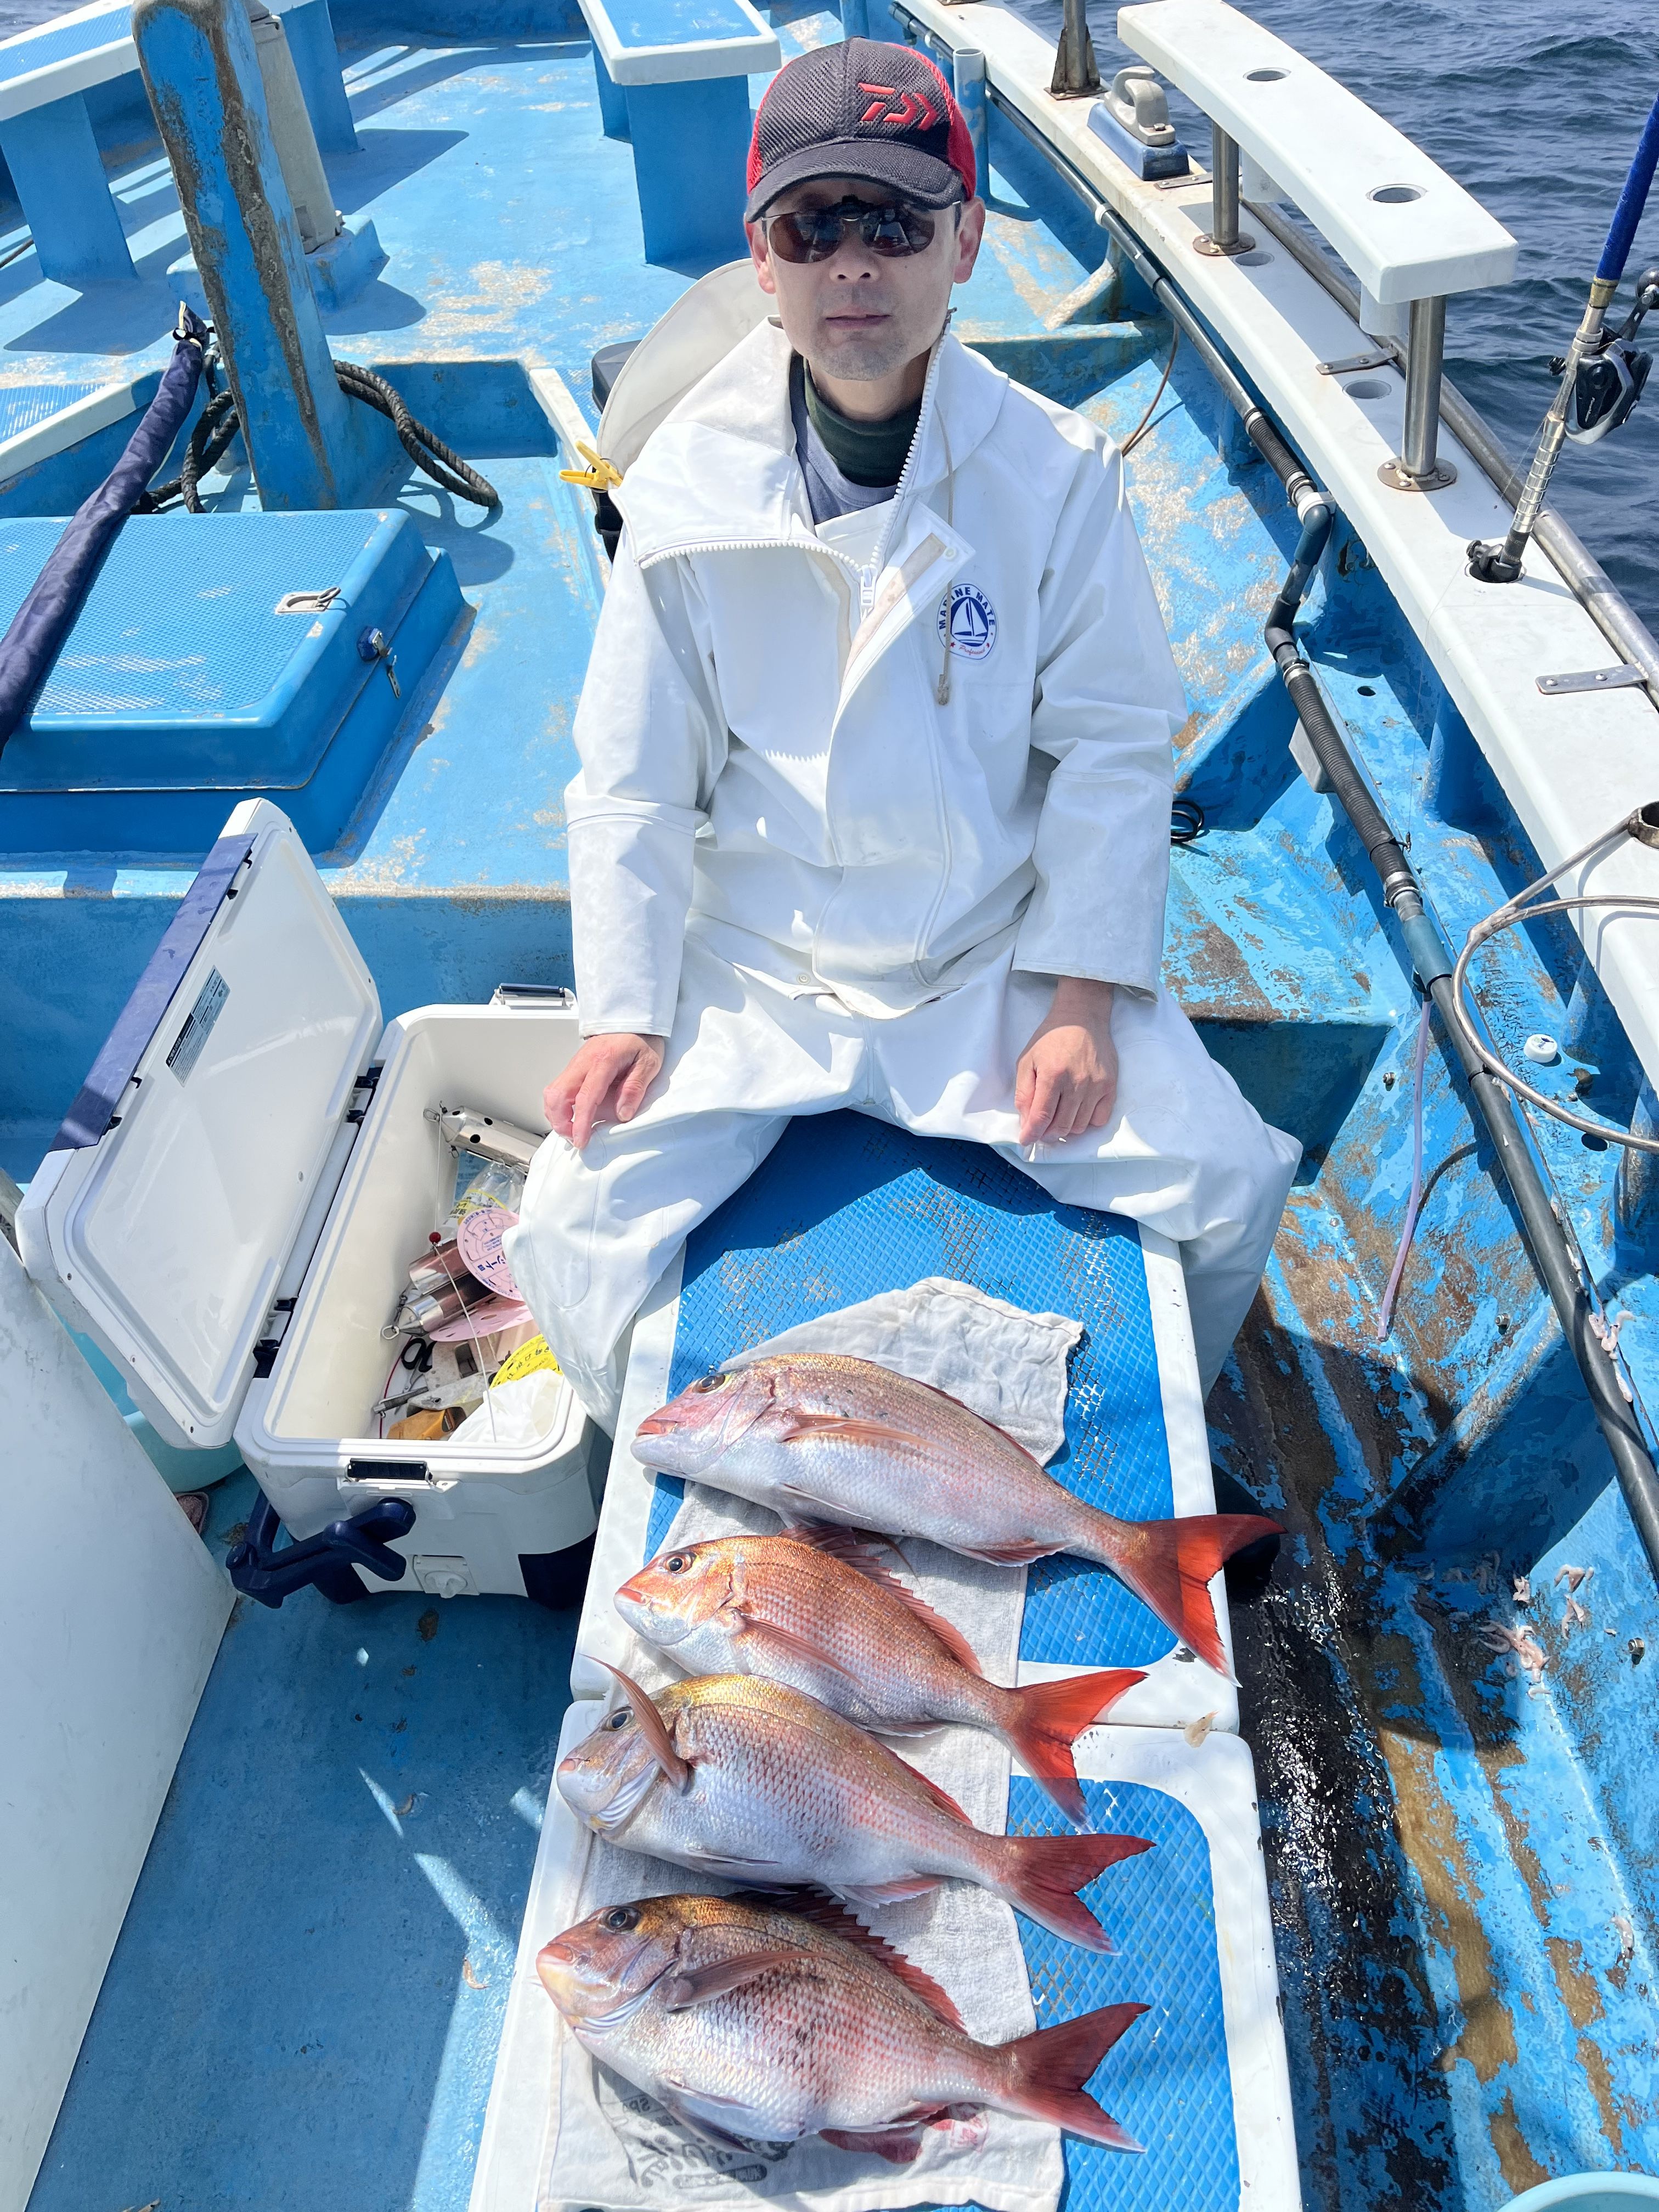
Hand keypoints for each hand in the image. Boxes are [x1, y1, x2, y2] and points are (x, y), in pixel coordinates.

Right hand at [544, 1033, 664, 1150]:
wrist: (632, 1021)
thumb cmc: (641, 1039)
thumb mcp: (648, 1063)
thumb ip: (635, 1088)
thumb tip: (622, 1113)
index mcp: (603, 1061)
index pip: (585, 1097)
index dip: (580, 1123)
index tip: (581, 1140)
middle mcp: (583, 1062)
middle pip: (557, 1095)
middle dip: (560, 1121)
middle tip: (575, 1138)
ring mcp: (575, 1065)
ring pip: (552, 1092)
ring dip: (557, 1115)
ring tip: (573, 1130)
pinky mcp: (574, 1068)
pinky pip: (559, 1089)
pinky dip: (559, 1106)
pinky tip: (572, 1116)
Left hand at [1015, 978, 1117, 1147]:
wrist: (1082, 1018)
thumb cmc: (1051, 1038)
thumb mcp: (1027, 1060)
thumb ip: (1024, 1092)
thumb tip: (1026, 1121)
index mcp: (1053, 1075)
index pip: (1042, 1117)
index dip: (1031, 1133)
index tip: (1026, 1140)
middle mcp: (1077, 1083)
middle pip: (1061, 1126)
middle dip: (1047, 1134)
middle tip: (1041, 1129)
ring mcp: (1096, 1086)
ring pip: (1080, 1126)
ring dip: (1065, 1129)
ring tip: (1057, 1118)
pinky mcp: (1110, 1086)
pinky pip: (1099, 1119)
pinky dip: (1086, 1122)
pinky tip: (1077, 1112)